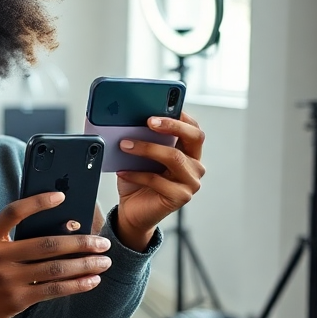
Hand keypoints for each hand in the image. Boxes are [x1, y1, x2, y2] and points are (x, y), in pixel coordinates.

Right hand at [0, 192, 112, 317]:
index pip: (14, 212)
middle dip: (80, 243)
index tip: (61, 197)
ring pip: (55, 269)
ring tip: (104, 261)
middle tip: (102, 242)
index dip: (38, 203)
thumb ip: (11, 234)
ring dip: (84, 265)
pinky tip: (91, 280)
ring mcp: (7, 279)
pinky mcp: (17, 299)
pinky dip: (76, 285)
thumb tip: (58, 226)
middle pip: (46, 244)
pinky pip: (53, 290)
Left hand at [115, 112, 205, 251]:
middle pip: (194, 138)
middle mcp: (195, 165)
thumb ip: (141, 138)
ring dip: (147, 148)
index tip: (161, 107)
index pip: (193, 128)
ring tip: (124, 144)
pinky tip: (121, 171)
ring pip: (174, 158)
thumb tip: (127, 118)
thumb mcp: (138, 156)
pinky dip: (136, 174)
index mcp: (189, 151)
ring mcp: (191, 182)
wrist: (132, 210)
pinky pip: (157, 180)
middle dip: (172, 126)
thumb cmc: (137, 178)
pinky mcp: (181, 197)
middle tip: (148, 121)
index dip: (180, 116)